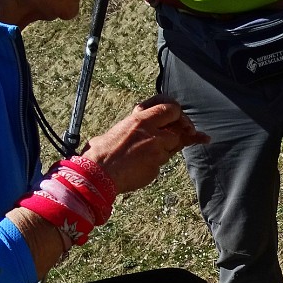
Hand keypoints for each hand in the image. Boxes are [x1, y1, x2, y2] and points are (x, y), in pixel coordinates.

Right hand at [80, 95, 209, 193]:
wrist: (96, 173)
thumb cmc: (101, 152)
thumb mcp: (118, 129)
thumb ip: (134, 126)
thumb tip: (136, 124)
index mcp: (139, 120)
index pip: (170, 108)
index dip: (179, 114)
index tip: (181, 120)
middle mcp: (151, 134)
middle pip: (178, 130)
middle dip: (181, 133)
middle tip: (185, 136)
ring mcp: (155, 152)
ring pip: (172, 148)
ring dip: (165, 150)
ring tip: (146, 154)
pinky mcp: (155, 168)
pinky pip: (161, 164)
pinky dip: (154, 165)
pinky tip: (139, 168)